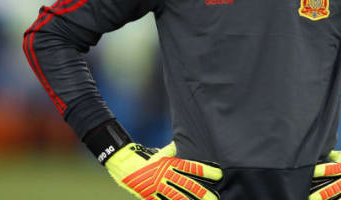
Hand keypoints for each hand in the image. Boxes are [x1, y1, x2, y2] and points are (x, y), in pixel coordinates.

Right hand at [105, 142, 222, 199]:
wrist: (122, 163)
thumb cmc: (143, 157)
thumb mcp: (159, 153)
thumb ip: (171, 152)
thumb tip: (179, 146)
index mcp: (169, 164)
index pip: (191, 167)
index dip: (205, 171)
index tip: (218, 174)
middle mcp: (164, 176)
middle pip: (186, 185)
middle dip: (201, 192)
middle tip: (214, 198)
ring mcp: (157, 187)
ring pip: (176, 196)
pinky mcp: (149, 196)